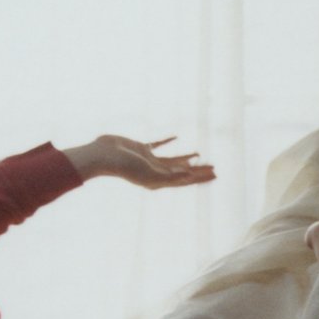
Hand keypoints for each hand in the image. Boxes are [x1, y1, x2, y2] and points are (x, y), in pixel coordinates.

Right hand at [64, 135, 214, 187]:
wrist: (103, 156)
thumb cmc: (125, 166)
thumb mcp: (149, 172)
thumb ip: (169, 175)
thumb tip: (189, 176)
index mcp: (159, 181)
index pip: (185, 180)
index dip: (201, 177)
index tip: (216, 174)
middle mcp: (156, 172)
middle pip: (182, 172)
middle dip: (198, 171)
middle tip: (215, 169)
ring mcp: (148, 161)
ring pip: (173, 160)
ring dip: (186, 159)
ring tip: (199, 155)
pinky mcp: (141, 149)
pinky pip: (158, 145)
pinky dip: (167, 142)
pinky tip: (176, 137)